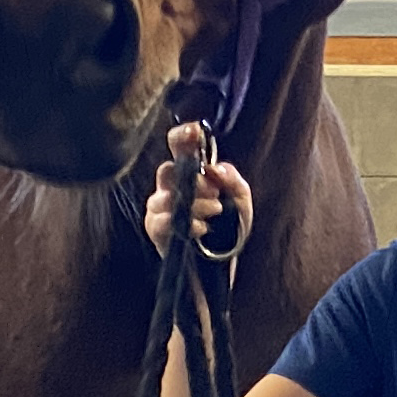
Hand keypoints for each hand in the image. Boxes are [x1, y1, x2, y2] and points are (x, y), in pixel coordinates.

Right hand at [140, 121, 248, 254]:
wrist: (221, 264)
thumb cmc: (229, 228)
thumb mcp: (241, 201)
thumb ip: (233, 180)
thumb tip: (215, 168)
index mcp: (188, 173)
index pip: (177, 146)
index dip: (182, 136)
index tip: (193, 132)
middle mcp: (169, 187)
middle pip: (167, 170)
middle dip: (195, 181)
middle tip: (215, 194)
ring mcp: (159, 208)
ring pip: (167, 197)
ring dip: (196, 205)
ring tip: (215, 213)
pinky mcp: (155, 230)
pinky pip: (162, 220)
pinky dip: (186, 224)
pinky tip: (201, 229)